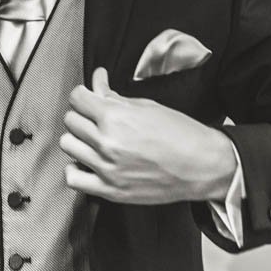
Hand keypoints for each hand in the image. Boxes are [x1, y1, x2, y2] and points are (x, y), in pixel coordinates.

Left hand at [60, 67, 235, 203]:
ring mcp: (107, 168)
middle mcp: (108, 143)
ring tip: (94, 139)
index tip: (89, 98)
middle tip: (96, 118)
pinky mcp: (110, 190)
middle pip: (71, 120)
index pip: (77, 98)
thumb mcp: (146, 106)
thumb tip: (98, 80)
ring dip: (79, 139)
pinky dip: (76, 169)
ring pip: (68, 145)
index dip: (83, 95)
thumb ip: (114, 95)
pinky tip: (89, 162)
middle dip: (82, 115)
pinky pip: (73, 178)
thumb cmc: (181, 134)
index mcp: (116, 118)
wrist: (203, 165)